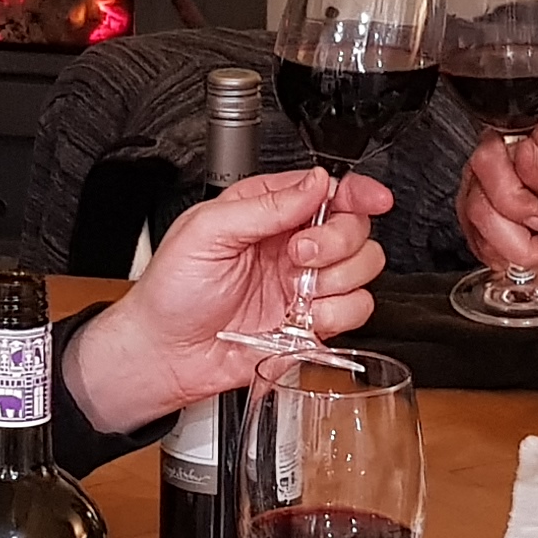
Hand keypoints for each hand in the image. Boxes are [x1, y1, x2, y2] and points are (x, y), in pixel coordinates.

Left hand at [59, 166, 390, 429]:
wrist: (164, 353)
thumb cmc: (171, 290)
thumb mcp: (207, 231)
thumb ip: (265, 206)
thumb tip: (314, 184)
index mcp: (267, 211)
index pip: (328, 190)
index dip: (357, 191)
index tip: (373, 199)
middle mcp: (293, 245)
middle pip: (355, 227)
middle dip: (337, 240)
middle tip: (299, 253)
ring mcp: (305, 285)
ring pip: (363, 268)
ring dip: (337, 278)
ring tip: (297, 288)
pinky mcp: (312, 323)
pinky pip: (355, 310)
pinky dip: (337, 314)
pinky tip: (304, 316)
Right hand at [461, 111, 537, 270]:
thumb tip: (523, 155)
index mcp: (528, 138)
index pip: (489, 158)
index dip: (510, 196)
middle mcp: (500, 159)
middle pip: (476, 198)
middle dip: (513, 231)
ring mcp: (487, 188)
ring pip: (474, 224)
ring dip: (512, 247)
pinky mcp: (484, 216)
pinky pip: (477, 242)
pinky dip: (506, 255)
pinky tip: (531, 250)